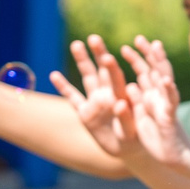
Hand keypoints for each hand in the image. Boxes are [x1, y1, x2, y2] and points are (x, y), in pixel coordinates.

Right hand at [49, 35, 134, 163]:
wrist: (128, 151)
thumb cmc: (135, 141)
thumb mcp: (132, 132)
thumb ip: (127, 118)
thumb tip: (120, 104)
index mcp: (122, 97)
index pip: (116, 79)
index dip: (111, 67)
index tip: (107, 55)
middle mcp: (108, 95)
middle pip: (102, 70)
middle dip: (98, 53)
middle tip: (93, 38)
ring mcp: (95, 103)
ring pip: (87, 77)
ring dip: (82, 61)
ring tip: (76, 44)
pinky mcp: (85, 114)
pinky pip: (73, 97)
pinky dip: (63, 87)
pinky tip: (54, 75)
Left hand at [118, 38, 189, 169]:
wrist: (172, 157)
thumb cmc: (157, 136)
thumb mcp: (142, 117)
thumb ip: (137, 101)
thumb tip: (130, 84)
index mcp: (151, 96)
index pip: (145, 73)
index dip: (138, 58)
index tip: (128, 44)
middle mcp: (160, 98)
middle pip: (156, 71)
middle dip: (149, 55)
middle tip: (140, 38)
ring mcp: (166, 106)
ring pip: (165, 81)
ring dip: (161, 65)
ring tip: (156, 50)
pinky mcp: (169, 118)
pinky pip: (170, 103)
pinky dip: (169, 91)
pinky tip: (166, 81)